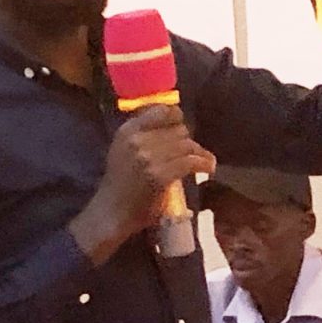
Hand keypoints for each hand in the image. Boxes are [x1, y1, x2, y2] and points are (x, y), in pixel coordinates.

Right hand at [69, 104, 214, 263]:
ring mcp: (148, 157)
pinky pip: (191, 162)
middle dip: (189, 142)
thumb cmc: (121, 184)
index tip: (183, 130)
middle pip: (179, 130)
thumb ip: (144, 135)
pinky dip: (205, 164)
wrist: (112, 212)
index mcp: (128, 130)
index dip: (178, 118)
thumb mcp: (124, 150)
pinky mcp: (160, 175)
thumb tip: (174, 125)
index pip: (162, 110)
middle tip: (194, 153)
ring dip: (200, 154)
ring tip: (206, 162)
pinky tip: (209, 168)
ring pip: (187, 145)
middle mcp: (137, 140)